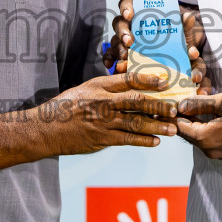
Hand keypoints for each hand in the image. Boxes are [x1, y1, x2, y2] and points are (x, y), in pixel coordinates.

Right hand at [38, 73, 178, 155]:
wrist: (47, 128)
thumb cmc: (66, 106)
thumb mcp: (86, 89)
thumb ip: (107, 88)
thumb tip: (131, 87)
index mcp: (99, 86)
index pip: (127, 80)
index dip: (148, 80)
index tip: (164, 81)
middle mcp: (103, 102)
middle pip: (136, 101)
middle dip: (158, 105)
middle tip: (174, 108)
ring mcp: (103, 122)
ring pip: (135, 123)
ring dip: (156, 126)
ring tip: (172, 128)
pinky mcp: (102, 138)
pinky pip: (127, 139)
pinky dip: (143, 141)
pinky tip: (155, 141)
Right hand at [101, 0, 209, 91]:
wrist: (177, 55)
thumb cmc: (176, 37)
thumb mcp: (182, 30)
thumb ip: (185, 25)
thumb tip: (189, 17)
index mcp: (140, 12)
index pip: (127, 3)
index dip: (126, 7)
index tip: (130, 14)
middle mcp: (128, 24)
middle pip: (118, 23)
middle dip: (123, 32)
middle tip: (130, 41)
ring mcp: (122, 39)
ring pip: (114, 40)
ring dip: (118, 48)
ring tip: (125, 57)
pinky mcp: (121, 54)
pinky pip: (110, 55)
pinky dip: (109, 59)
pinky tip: (110, 65)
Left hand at [175, 92, 221, 159]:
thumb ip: (198, 104)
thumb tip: (180, 105)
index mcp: (205, 139)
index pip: (179, 127)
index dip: (174, 114)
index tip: (172, 102)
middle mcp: (209, 151)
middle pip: (188, 133)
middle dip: (185, 117)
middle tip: (184, 99)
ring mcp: (218, 154)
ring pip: (199, 136)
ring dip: (196, 121)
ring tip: (198, 103)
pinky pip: (210, 140)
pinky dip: (206, 128)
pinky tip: (211, 114)